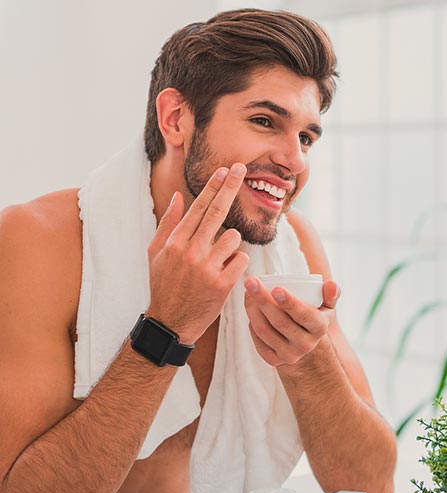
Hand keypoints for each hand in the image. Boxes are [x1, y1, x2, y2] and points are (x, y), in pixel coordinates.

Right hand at [147, 163, 249, 344]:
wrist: (169, 322)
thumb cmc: (163, 285)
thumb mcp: (157, 254)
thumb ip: (169, 224)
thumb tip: (181, 196)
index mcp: (175, 242)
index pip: (198, 208)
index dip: (213, 187)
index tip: (225, 171)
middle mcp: (191, 251)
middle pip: (217, 212)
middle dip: (230, 188)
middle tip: (241, 169)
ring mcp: (207, 268)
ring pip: (234, 238)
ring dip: (231, 244)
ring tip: (219, 258)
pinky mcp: (222, 284)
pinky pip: (241, 260)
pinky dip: (238, 263)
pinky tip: (226, 271)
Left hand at [244, 277, 340, 366]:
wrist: (306, 346)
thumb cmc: (313, 318)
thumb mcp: (326, 308)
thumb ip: (330, 294)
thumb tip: (332, 284)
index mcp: (319, 328)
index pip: (304, 315)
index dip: (290, 303)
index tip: (275, 288)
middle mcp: (305, 344)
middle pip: (280, 322)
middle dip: (263, 300)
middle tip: (251, 282)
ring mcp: (289, 355)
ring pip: (265, 331)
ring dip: (253, 310)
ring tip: (247, 292)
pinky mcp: (274, 361)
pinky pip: (258, 342)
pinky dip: (252, 325)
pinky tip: (250, 310)